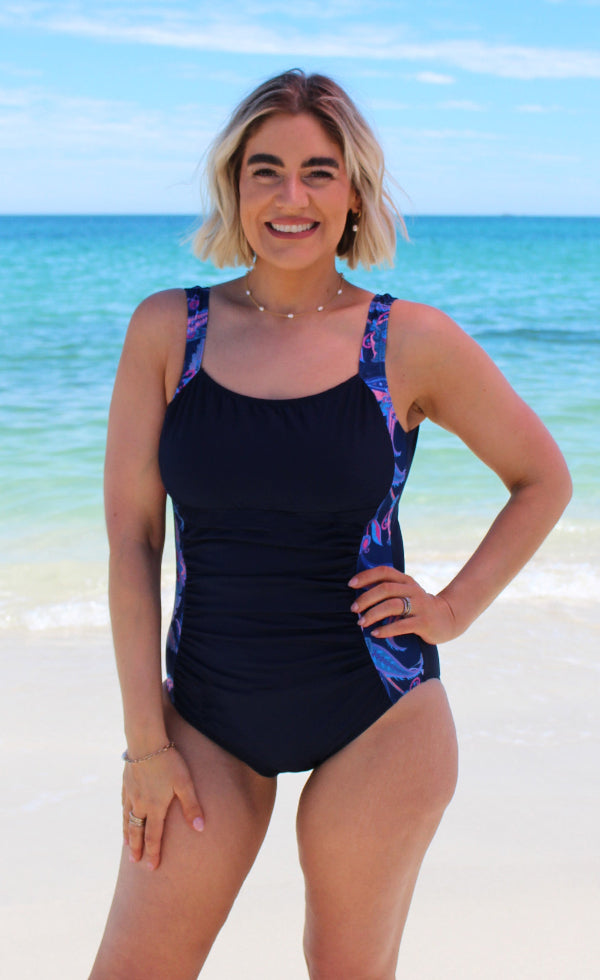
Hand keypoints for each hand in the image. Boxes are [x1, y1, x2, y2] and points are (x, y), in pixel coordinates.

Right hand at [122, 747, 203, 869]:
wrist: (145, 742)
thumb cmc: (168, 762)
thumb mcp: (184, 783)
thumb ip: (191, 806)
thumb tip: (200, 828)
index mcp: (155, 807)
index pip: (154, 836)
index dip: (153, 853)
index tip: (151, 867)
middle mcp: (140, 804)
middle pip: (137, 831)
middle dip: (137, 847)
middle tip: (136, 861)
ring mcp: (131, 793)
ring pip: (127, 818)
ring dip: (128, 833)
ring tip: (127, 844)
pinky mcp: (126, 782)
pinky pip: (123, 803)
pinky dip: (124, 814)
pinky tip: (125, 814)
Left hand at [349, 566, 458, 644]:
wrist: (448, 618)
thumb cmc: (419, 607)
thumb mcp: (407, 593)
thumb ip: (389, 591)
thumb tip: (360, 595)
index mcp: (406, 581)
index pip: (384, 572)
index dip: (366, 576)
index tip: (351, 584)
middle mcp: (412, 590)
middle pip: (385, 589)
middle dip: (366, 598)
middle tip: (353, 609)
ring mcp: (419, 606)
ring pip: (392, 606)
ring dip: (373, 614)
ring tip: (361, 622)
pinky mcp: (423, 622)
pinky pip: (402, 625)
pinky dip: (386, 629)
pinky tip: (375, 633)